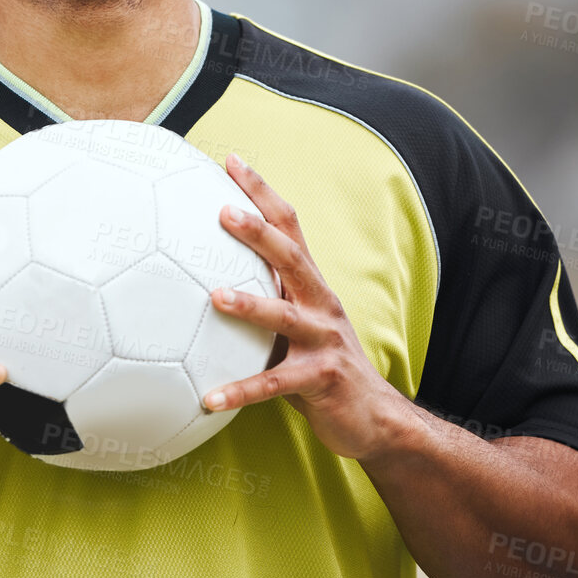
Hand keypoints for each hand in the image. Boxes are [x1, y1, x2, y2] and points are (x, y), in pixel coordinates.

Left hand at [202, 153, 401, 460]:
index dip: (262, 192)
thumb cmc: (320, 365)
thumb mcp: (295, 323)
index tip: (230, 161)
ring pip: (286, 317)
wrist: (375, 416)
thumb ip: (264, 298)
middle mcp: (321, 305)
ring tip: (215, 297)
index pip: (288, 227)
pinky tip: (209, 398)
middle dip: (259, 232)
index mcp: (311, 285)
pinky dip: (240, 390)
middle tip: (224, 212)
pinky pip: (274, 385)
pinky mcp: (320, 381)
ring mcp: (323, 342)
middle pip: (292, 258)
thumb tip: (202, 276)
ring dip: (251, 305)